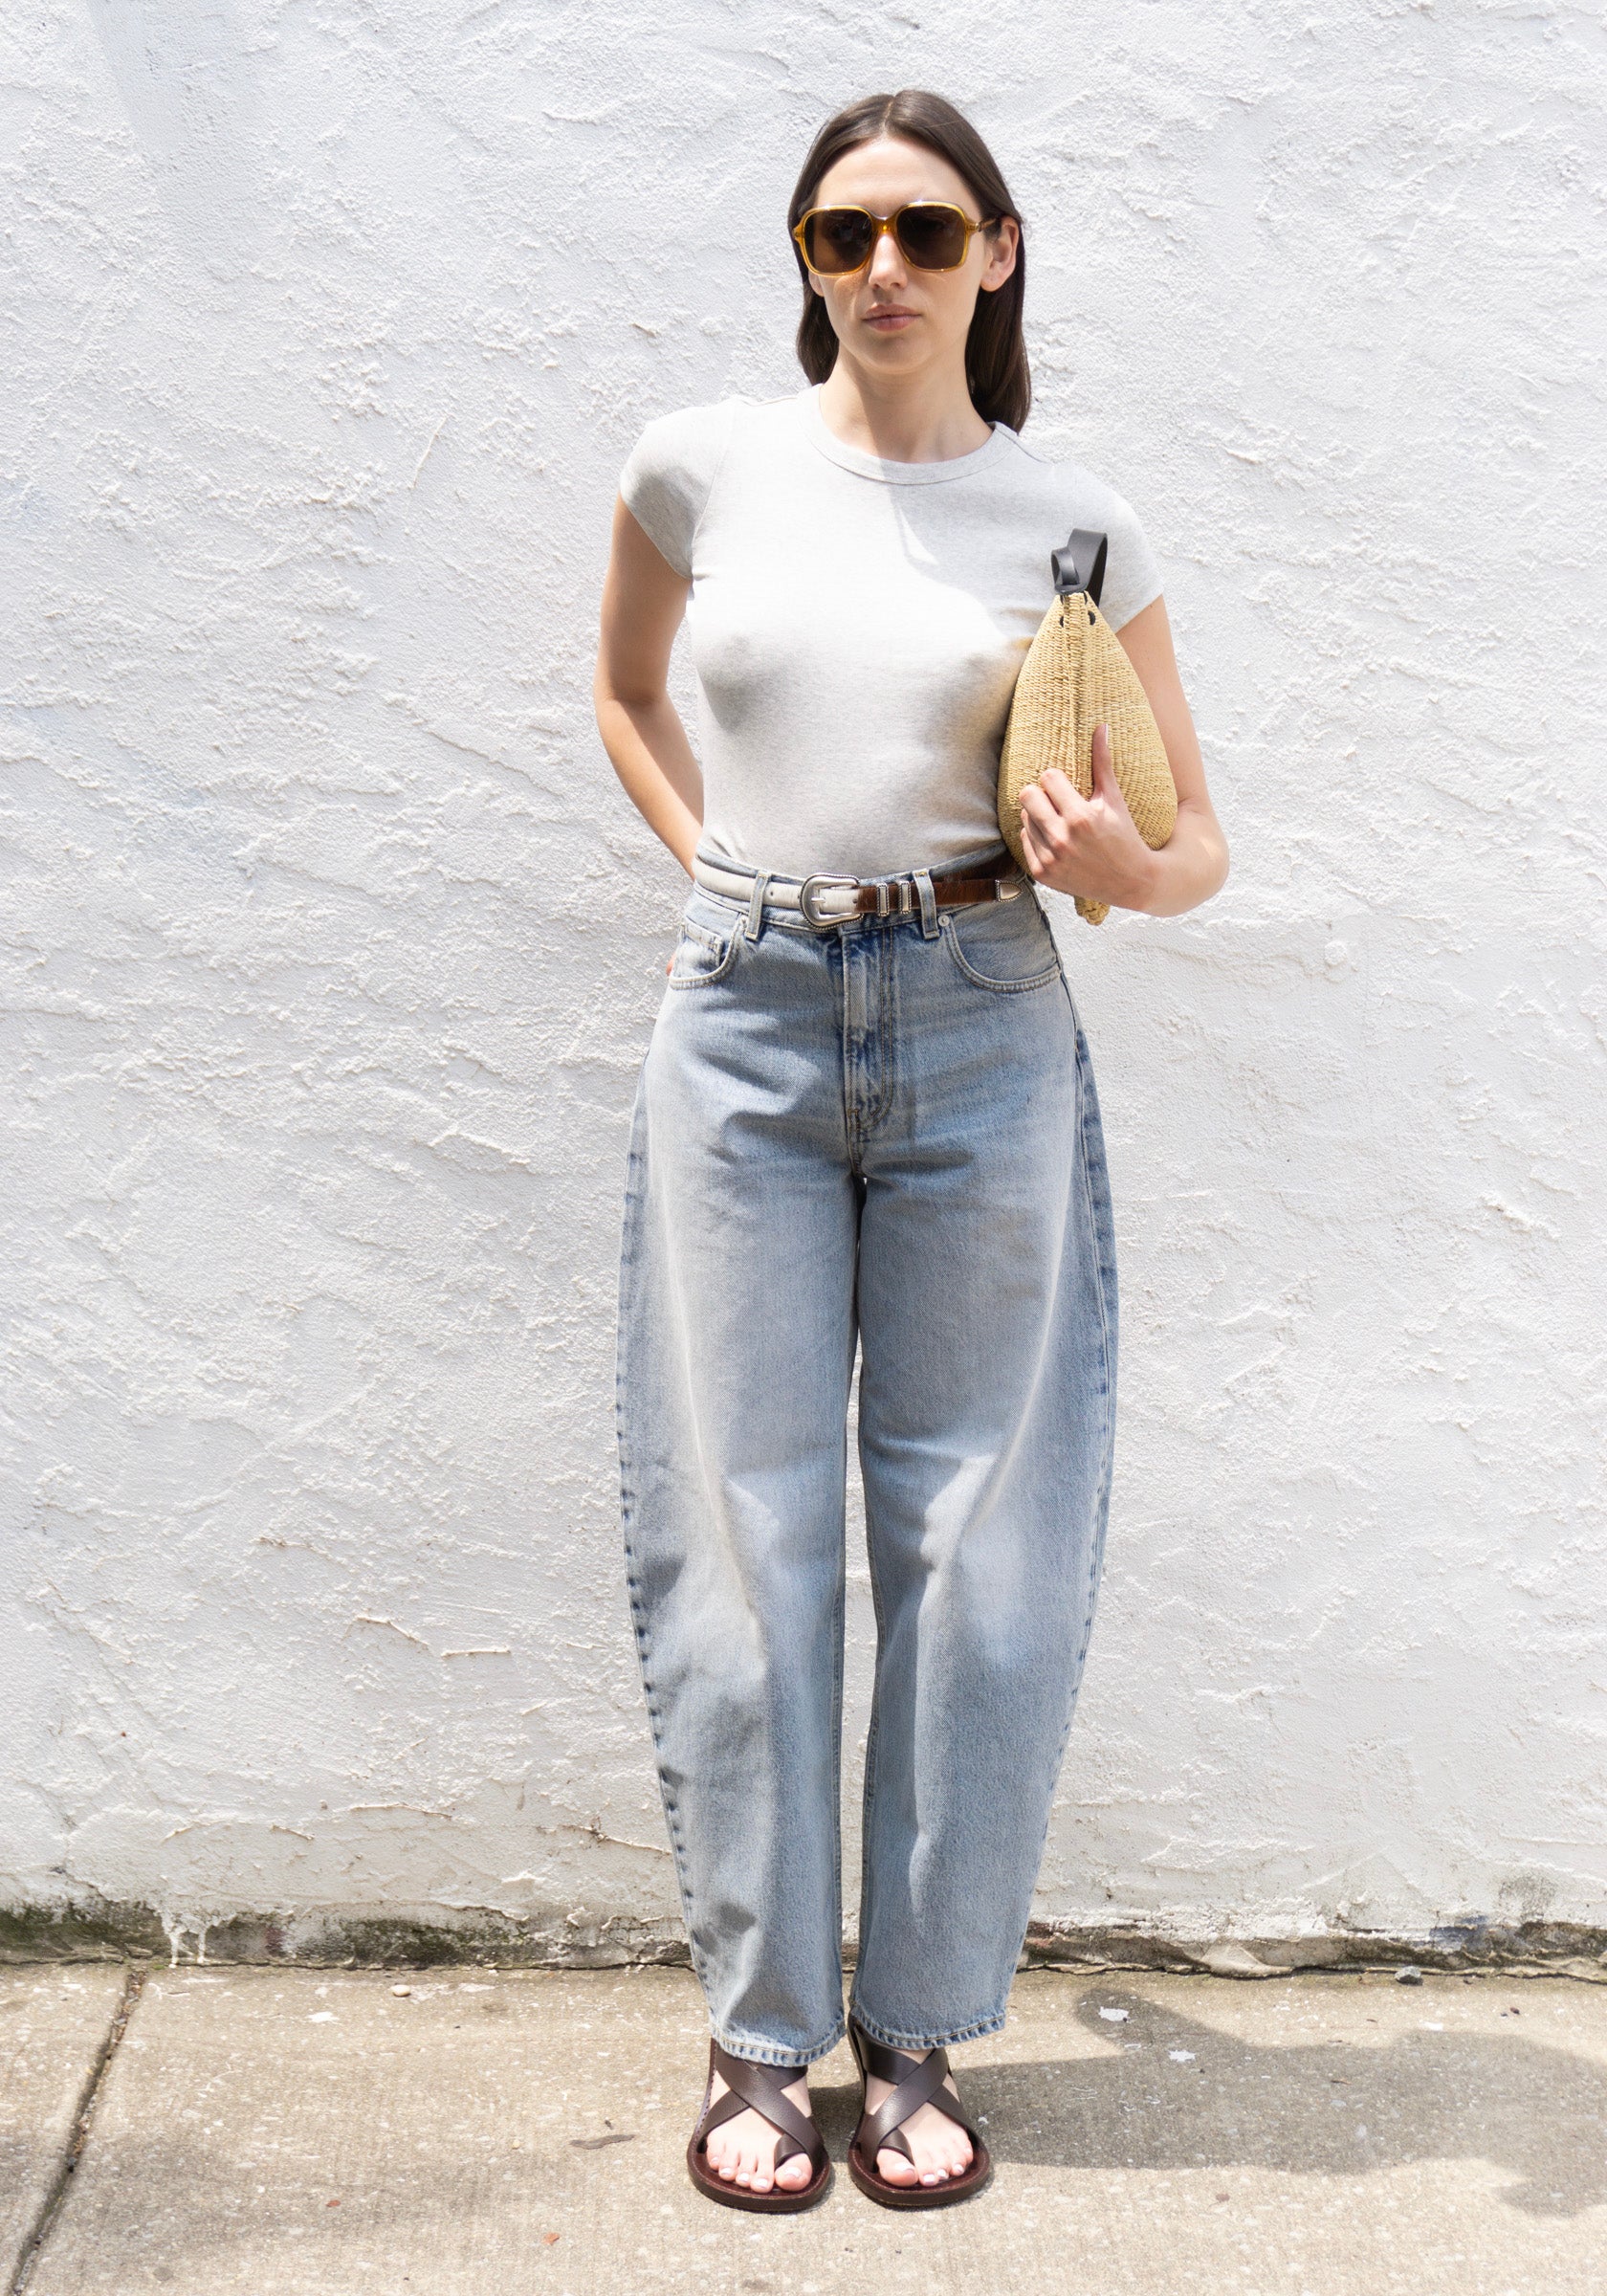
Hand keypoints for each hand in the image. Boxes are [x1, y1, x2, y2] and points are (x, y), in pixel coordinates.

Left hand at [1017, 724, 1158, 911]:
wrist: (1131, 881)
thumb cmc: (1124, 836)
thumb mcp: (1114, 800)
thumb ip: (1103, 763)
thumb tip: (1101, 727)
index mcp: (1080, 817)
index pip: (1048, 777)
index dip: (1058, 780)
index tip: (1068, 787)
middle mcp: (1062, 839)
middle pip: (1027, 796)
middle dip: (1041, 794)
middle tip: (1056, 801)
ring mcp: (1050, 859)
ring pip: (1025, 818)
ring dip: (1039, 816)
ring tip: (1059, 822)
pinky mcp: (1042, 874)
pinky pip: (1024, 840)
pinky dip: (1037, 837)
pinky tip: (1056, 840)